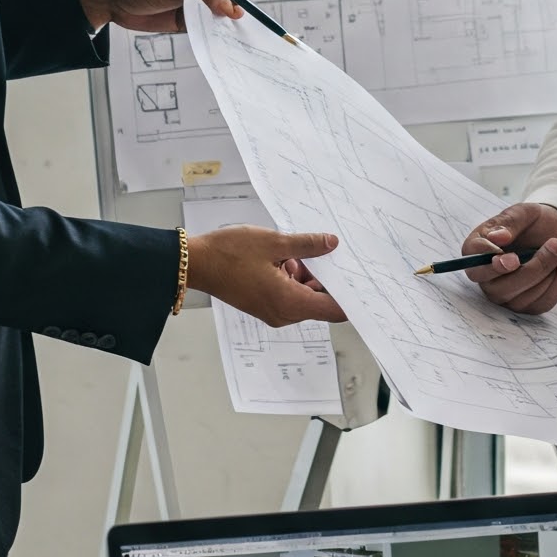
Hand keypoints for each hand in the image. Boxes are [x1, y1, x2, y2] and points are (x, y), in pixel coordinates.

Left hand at [76, 0, 243, 32]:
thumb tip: (228, 6)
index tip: (236, 9)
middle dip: (230, 7)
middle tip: (232, 21)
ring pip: (220, 9)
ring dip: (221, 20)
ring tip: (224, 31)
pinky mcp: (191, 12)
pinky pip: (207, 23)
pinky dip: (210, 30)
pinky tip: (213, 35)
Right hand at [187, 228, 344, 324]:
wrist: (196, 263)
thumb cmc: (229, 254)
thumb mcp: (275, 242)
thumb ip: (308, 245)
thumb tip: (331, 244)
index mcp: (289, 302)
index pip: (333, 309)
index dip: (349, 297)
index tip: (360, 280)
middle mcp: (283, 314)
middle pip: (319, 302)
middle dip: (323, 278)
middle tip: (320, 252)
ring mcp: (273, 312)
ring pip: (304, 296)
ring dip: (305, 276)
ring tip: (290, 253)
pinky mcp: (264, 306)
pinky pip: (289, 295)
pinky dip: (291, 278)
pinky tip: (280, 259)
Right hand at [462, 203, 556, 315]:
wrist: (554, 234)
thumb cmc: (533, 223)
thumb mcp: (523, 213)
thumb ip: (510, 222)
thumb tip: (497, 238)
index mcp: (477, 250)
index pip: (473, 263)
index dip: (489, 262)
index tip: (510, 256)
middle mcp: (486, 278)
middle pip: (498, 287)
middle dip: (530, 269)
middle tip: (553, 245)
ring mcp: (506, 295)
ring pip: (523, 296)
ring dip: (548, 270)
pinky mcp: (527, 306)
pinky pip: (543, 301)